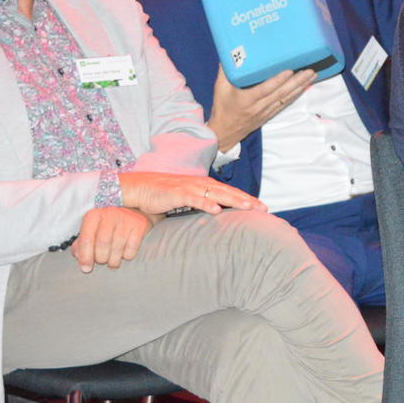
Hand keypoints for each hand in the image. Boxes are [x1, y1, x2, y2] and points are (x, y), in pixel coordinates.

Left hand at [71, 207, 153, 272]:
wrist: (135, 211)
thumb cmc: (108, 224)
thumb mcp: (92, 229)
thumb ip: (82, 242)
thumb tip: (78, 256)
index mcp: (93, 215)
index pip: (87, 239)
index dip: (85, 257)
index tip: (86, 268)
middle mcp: (109, 214)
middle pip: (102, 244)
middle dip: (101, 258)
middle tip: (102, 261)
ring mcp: (126, 218)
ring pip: (117, 248)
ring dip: (113, 261)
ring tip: (112, 262)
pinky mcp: (140, 224)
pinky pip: (131, 248)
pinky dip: (127, 256)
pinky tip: (125, 254)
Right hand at [119, 172, 266, 215]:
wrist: (139, 187)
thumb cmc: (163, 195)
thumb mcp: (187, 201)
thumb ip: (201, 206)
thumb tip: (215, 218)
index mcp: (205, 186)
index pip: (231, 193)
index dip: (247, 200)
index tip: (263, 208)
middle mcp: (201, 184)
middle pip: (229, 192)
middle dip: (247, 200)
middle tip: (264, 209)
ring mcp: (190, 188)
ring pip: (216, 193)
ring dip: (233, 200)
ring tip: (248, 207)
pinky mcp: (177, 193)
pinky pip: (194, 198)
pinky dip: (206, 203)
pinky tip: (217, 210)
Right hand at [208, 68, 314, 150]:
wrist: (224, 132)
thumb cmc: (222, 108)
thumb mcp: (220, 88)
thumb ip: (226, 70)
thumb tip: (230, 52)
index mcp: (246, 100)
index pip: (265, 89)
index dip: (278, 80)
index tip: (289, 71)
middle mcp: (259, 106)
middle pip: (281, 93)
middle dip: (297, 81)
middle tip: (310, 70)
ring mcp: (266, 111)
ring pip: (286, 98)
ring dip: (301, 87)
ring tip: (312, 75)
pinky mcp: (270, 114)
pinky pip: (285, 103)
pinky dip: (296, 94)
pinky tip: (304, 87)